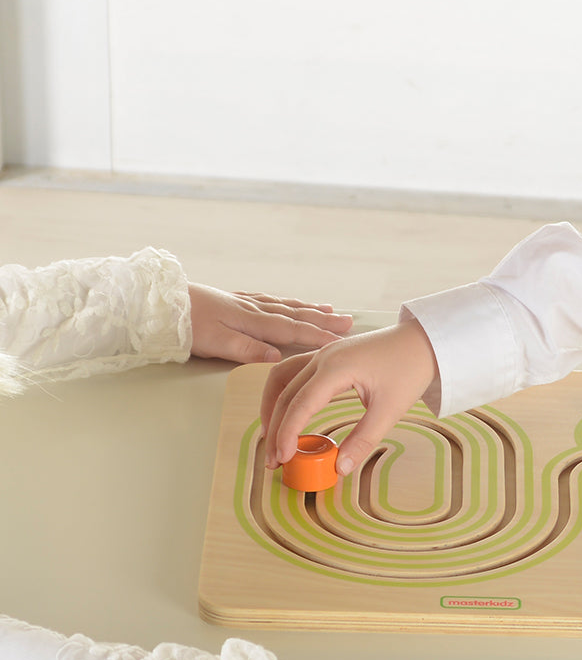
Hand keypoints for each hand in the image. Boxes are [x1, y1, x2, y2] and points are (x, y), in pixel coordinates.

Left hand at [188, 283, 351, 364]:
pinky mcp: (232, 300)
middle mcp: (252, 308)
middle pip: (295, 314)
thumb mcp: (215, 343)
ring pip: (283, 305)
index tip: (341, 339)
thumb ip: (247, 351)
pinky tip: (288, 302)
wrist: (156, 302)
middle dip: (322, 319)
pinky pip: (268, 301)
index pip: (292, 329)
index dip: (318, 335)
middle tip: (347, 322)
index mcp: (251, 321)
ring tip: (328, 309)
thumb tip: (277, 359)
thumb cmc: (184, 326)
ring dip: (308, 309)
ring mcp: (243, 302)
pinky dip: (284, 302)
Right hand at [260, 319, 437, 474]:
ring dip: (272, 407)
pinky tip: (286, 413)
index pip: (300, 404)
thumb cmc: (410, 369)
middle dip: (275, 428)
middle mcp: (323, 357)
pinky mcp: (328, 355)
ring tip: (272, 436)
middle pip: (284, 393)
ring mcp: (323, 353)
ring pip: (281, 378)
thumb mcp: (390, 410)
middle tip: (273, 459)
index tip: (282, 458)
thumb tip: (341, 467)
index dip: (287, 434)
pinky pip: (293, 372)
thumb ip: (363, 440)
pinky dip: (284, 393)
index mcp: (336, 367)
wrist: (423, 342)